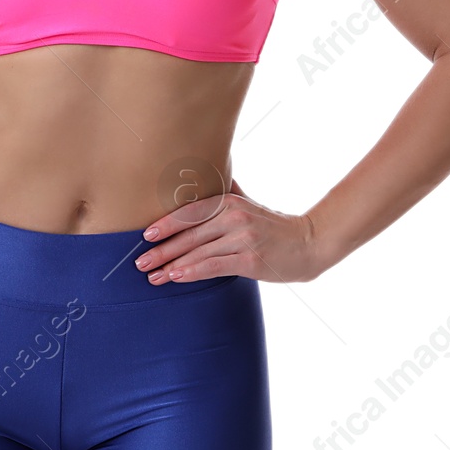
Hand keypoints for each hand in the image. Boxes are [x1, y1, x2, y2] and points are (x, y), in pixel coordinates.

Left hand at [134, 181, 326, 284]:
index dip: (166, 223)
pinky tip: (176, 277)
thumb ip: (226, 191)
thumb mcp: (248, 203)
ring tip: (152, 276)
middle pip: (189, 234)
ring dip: (171, 266)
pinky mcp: (250, 260)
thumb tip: (203, 172)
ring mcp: (243, 238)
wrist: (310, 243)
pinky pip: (214, 266)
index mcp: (230, 201)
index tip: (145, 235)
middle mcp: (234, 217)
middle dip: (161, 249)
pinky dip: (192, 272)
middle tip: (139, 261)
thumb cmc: (273, 226)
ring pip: (198, 252)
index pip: (190, 212)